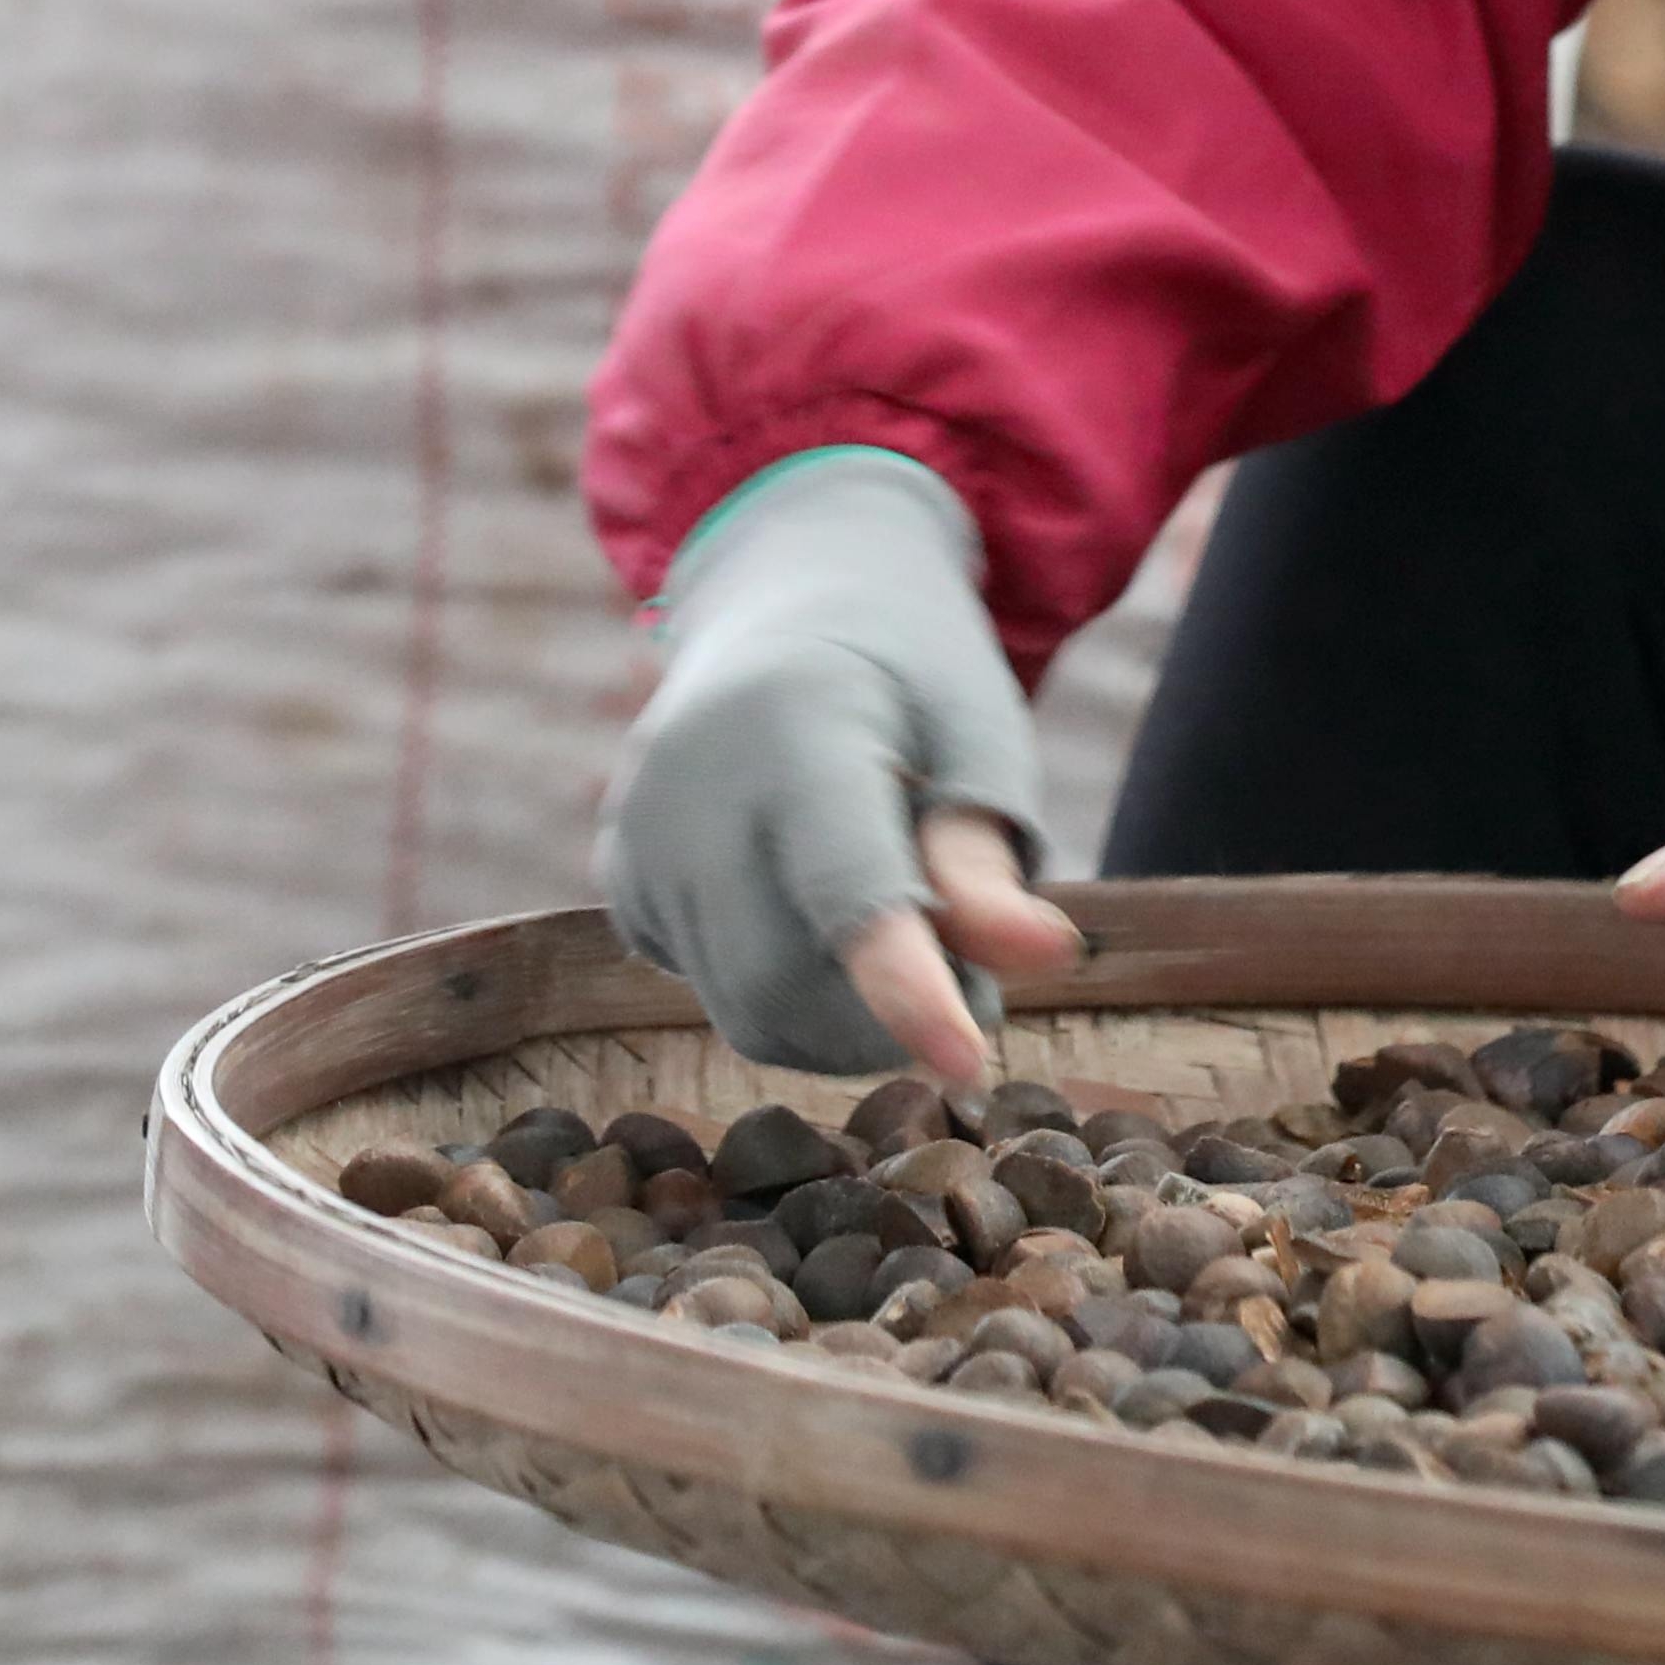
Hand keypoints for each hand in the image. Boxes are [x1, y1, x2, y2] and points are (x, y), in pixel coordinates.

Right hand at [596, 450, 1083, 1085]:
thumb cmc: (907, 671)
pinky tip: (816, 903)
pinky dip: (784, 986)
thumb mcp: (975, 731)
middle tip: (972, 972)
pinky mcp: (620, 879)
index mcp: (792, 723)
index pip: (846, 890)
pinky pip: (710, 986)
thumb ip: (990, 853)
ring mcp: (636, 834)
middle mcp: (688, 784)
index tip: (970, 1066)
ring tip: (903, 928)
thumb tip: (1044, 957)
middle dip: (886, 1022)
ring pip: (744, 1008)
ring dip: (841, 1016)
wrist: (786, 598)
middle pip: (781, 985)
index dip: (908, 989)